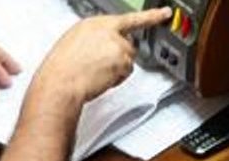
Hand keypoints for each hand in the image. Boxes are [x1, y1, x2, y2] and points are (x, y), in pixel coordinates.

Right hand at [31, 7, 170, 106]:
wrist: (62, 80)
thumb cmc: (64, 66)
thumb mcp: (76, 42)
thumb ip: (96, 38)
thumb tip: (105, 47)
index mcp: (95, 23)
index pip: (129, 18)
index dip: (151, 16)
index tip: (166, 13)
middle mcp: (108, 30)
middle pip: (128, 45)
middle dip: (119, 57)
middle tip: (100, 65)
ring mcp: (117, 44)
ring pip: (128, 60)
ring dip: (117, 68)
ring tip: (95, 72)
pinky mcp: (122, 59)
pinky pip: (126, 72)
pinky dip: (116, 78)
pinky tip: (100, 77)